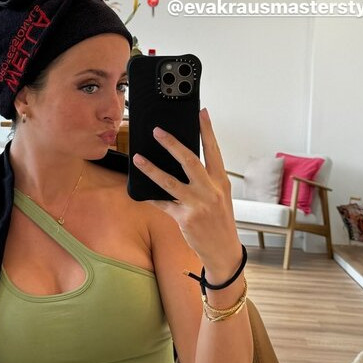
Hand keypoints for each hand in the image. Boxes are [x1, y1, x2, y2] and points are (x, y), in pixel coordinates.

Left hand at [132, 108, 242, 276]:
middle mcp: (210, 191)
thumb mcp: (220, 197)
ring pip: (169, 181)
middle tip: (157, 131)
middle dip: (171, 144)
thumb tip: (183, 161)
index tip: (201, 112)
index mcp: (221, 182)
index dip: (207, 130)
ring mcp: (197, 205)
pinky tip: (139, 191)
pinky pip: (162, 203)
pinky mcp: (184, 218)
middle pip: (189, 160)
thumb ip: (206, 180)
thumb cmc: (221, 221)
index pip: (214, 151)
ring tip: (138, 158)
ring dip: (151, 169)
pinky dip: (150, 197)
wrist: (224, 251)